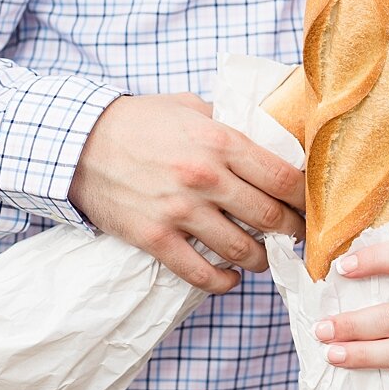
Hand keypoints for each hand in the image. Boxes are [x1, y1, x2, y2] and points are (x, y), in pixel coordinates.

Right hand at [67, 93, 304, 292]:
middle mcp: (205, 178)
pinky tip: (230, 277)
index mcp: (219, 141)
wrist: (76, 142)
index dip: (307, 198)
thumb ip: (228, 121)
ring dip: (260, 259)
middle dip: (293, 232)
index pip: (284, 177)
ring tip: (263, 256)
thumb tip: (267, 137)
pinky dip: (224, 282)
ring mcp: (179, 211)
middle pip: (271, 217)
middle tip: (298, 237)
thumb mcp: (187, 106)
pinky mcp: (155, 238)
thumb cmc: (135, 121)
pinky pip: (201, 274)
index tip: (312, 206)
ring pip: (242, 251)